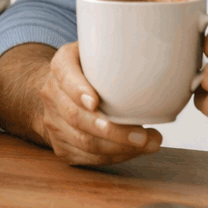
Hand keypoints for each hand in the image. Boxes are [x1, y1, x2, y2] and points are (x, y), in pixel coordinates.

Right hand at [36, 42, 161, 166]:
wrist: (59, 90)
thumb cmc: (88, 69)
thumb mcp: (97, 51)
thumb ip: (115, 52)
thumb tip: (156, 62)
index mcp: (61, 65)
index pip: (65, 76)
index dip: (78, 90)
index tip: (95, 101)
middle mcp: (52, 94)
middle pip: (76, 116)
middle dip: (111, 131)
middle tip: (142, 135)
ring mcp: (53, 121)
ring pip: (82, 142)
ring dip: (118, 148)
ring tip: (147, 144)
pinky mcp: (60, 144)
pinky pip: (85, 157)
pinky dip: (112, 156)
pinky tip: (133, 151)